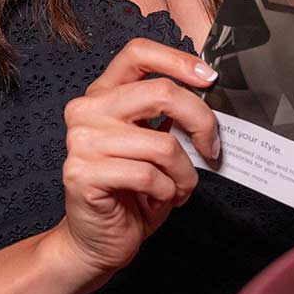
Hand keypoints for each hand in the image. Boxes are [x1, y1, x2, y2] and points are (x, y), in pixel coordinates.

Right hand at [51, 38, 220, 283]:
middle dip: (200, 121)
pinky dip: (167, 192)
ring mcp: (82, 141)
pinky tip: (160, 200)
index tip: (209, 80)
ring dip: (185, 173)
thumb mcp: (152, 143)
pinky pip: (148, 176)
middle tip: (211, 147)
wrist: (96, 242)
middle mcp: (87, 110)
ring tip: (180, 187)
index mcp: (103, 94)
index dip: (178, 60)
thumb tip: (208, 94)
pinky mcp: (83, 173)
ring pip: (162, 143)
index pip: (138, 52)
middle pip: (161, 92)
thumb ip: (168, 116)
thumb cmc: (130, 193)